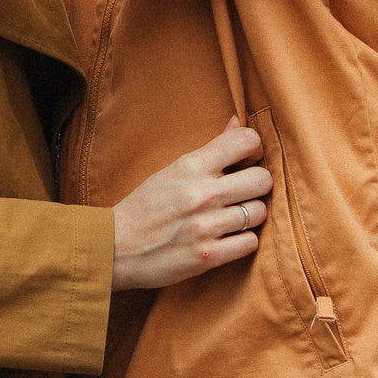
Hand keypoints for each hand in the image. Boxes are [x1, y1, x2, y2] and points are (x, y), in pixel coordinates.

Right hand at [109, 120, 272, 290]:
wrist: (115, 247)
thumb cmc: (145, 206)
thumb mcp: (174, 169)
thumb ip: (211, 148)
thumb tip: (238, 121)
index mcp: (191, 166)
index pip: (245, 141)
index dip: (254, 149)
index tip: (247, 160)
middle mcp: (202, 193)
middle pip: (262, 179)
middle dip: (257, 185)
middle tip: (243, 192)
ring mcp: (206, 226)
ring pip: (260, 212)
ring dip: (251, 215)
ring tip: (233, 217)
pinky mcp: (208, 256)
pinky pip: (250, 243)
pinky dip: (243, 241)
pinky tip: (228, 237)